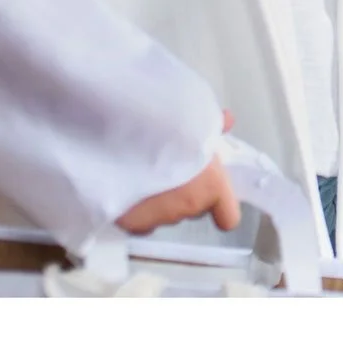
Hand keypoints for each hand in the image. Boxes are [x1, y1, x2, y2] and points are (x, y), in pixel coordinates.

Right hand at [118, 112, 240, 233]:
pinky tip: (125, 186)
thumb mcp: (191, 118)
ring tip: (141, 172)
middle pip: (193, 209)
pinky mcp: (130, 224)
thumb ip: (211, 126)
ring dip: (159, 201)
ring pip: (165, 215)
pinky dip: (136, 209)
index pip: (229, 216)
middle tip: (169, 167)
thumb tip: (227, 120)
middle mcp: (187, 208)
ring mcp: (158, 220)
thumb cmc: (160, 124)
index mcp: (210, 185)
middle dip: (185, 193)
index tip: (210, 190)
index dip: (221, 204)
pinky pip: (139, 222)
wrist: (113, 135)